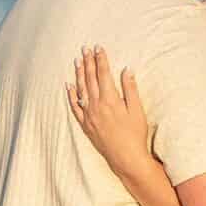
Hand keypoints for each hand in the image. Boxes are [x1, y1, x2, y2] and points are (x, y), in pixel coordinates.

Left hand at [65, 46, 151, 172]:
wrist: (125, 157)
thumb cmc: (135, 134)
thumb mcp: (137, 110)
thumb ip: (130, 89)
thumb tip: (127, 70)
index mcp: (110, 99)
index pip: (103, 74)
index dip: (101, 59)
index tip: (98, 47)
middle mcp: (96, 105)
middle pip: (90, 79)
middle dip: (88, 62)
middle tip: (85, 49)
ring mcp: (89, 115)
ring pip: (81, 90)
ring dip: (79, 74)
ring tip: (77, 61)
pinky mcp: (85, 124)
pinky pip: (75, 107)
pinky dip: (71, 95)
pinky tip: (69, 86)